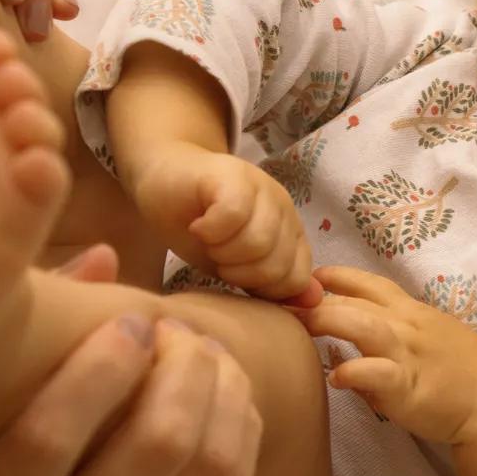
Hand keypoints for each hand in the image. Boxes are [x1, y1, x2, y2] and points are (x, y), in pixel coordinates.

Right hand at [0, 314, 260, 475]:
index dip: (106, 363)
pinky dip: (242, 441)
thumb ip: (26, 350)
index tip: (134, 319)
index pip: (54, 432)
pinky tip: (232, 404)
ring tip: (216, 359)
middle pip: (155, 446)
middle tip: (187, 333)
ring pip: (206, 472)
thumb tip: (105, 253)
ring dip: (227, 398)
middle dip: (187, 369)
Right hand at [129, 142, 319, 303]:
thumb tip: (314, 300)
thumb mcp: (235, 266)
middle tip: (215, 254)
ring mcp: (262, 188)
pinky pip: (234, 215)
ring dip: (223, 252)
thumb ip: (273, 284)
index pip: (297, 278)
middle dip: (238, 273)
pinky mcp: (234, 175)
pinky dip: (210, 231)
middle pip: (277, 265)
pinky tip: (197, 226)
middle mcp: (283, 209)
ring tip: (207, 240)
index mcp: (290, 233)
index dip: (260, 289)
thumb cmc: (199, 228)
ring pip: (258, 243)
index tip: (232, 273)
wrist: (162, 182)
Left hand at [291, 264, 476, 444]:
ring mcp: (409, 354)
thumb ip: (390, 340)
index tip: (305, 276)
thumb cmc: (460, 373)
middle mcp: (407, 326)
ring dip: (329, 321)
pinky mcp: (410, 387)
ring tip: (298, 324)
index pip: (368, 283)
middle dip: (315, 298)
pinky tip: (335, 376)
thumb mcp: (427, 343)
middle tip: (278, 300)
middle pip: (356, 301)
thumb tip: (350, 353)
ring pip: (364, 326)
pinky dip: (355, 371)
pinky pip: (378, 374)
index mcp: (411, 312)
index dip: (334, 277)